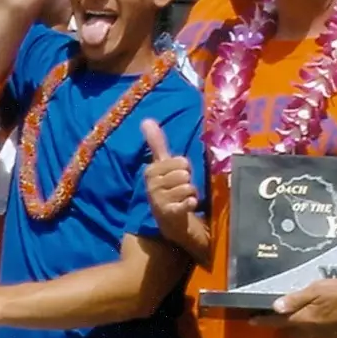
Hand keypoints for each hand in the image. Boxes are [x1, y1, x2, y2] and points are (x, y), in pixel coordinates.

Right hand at [142, 117, 202, 231]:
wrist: (167, 217)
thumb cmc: (166, 186)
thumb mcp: (161, 164)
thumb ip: (156, 143)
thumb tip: (146, 120)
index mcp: (151, 171)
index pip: (181, 161)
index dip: (185, 168)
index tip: (176, 175)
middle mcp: (152, 185)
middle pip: (185, 174)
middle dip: (188, 181)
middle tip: (179, 188)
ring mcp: (159, 200)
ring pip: (189, 187)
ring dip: (190, 193)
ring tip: (181, 198)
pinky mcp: (169, 213)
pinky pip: (187, 202)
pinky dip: (191, 203)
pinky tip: (188, 204)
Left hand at [255, 276, 336, 337]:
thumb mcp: (320, 289)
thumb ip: (297, 299)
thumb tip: (275, 307)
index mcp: (304, 320)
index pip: (278, 321)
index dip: (263, 321)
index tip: (251, 320)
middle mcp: (311, 332)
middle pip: (289, 330)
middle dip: (279, 324)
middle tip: (271, 315)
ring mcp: (325, 337)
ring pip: (302, 334)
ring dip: (294, 328)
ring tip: (290, 318)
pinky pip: (316, 336)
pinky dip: (310, 329)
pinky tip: (313, 321)